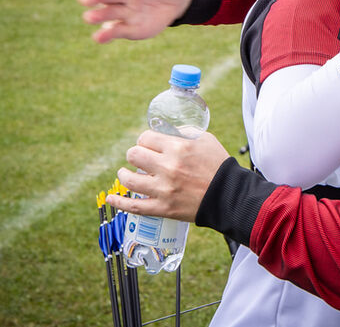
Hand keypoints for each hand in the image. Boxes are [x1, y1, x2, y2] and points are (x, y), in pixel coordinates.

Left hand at [106, 130, 229, 221]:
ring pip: (129, 179)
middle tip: (139, 158)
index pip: (145, 138)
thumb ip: (183, 133)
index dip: (145, 140)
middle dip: (135, 154)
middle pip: (134, 155)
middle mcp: (168, 167)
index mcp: (178, 148)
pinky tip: (111, 197)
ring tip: (125, 173)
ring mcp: (163, 189)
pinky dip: (119, 202)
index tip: (148, 144)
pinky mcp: (163, 208)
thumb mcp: (205, 139)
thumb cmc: (218, 165)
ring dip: (124, 174)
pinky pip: (134, 206)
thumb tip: (165, 131)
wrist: (229, 195)